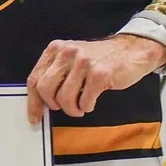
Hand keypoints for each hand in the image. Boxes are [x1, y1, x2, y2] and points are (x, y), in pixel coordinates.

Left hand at [25, 35, 165, 124]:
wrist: (132, 50)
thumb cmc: (100, 58)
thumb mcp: (72, 58)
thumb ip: (56, 73)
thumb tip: (40, 101)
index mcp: (57, 49)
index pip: (35, 78)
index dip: (33, 102)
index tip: (35, 116)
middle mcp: (68, 52)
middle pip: (45, 89)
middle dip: (54, 104)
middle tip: (64, 107)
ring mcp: (84, 62)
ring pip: (64, 97)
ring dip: (72, 109)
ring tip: (80, 107)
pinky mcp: (100, 73)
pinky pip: (85, 101)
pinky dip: (87, 106)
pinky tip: (90, 102)